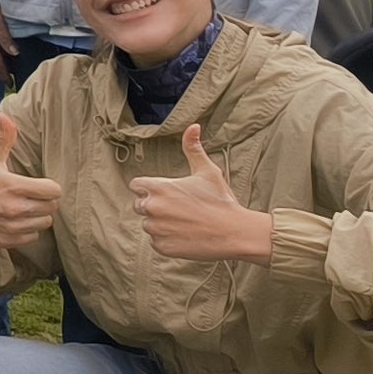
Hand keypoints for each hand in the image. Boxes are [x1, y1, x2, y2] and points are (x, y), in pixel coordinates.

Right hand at [0, 115, 62, 251]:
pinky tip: (16, 220)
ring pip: (44, 223)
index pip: (54, 190)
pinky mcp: (7, 241)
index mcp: (14, 187)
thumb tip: (5, 116)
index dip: (49, 186)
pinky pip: (33, 237)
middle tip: (31, 196)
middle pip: (52, 207)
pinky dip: (28, 230)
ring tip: (24, 208)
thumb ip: (4, 138)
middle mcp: (15, 209)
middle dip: (44, 200)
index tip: (39, 185)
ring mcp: (11, 227)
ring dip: (37, 216)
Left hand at [132, 124, 276, 262]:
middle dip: (155, 206)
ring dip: (162, 224)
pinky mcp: (162, 247)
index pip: (136, 185)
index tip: (166, 192)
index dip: (149, 188)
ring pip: (149, 225)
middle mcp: (152, 208)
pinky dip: (168, 240)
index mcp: (158, 188)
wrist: (236, 232)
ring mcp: (156, 229)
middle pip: (140, 205)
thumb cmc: (221, 200)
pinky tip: (187, 235)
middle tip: (181, 209)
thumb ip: (193, 148)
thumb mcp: (207, 171)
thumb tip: (192, 126)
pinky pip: (157, 242)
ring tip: (186, 222)